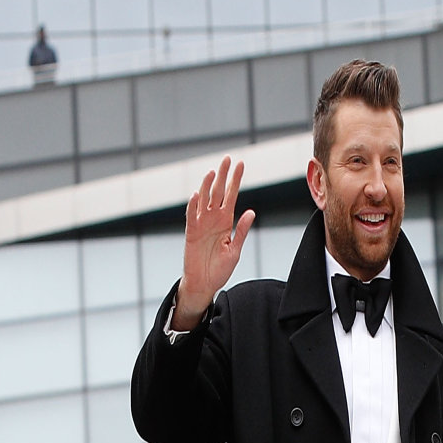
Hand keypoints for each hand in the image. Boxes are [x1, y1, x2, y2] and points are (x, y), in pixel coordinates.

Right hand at [175, 157, 253, 328]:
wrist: (204, 283)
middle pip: (217, 192)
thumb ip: (242, 231)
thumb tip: (251, 211)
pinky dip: (193, 205)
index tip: (240, 164)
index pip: (231, 196)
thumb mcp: (235, 250)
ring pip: (203, 199)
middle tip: (227, 159)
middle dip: (222, 175)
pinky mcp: (191, 232)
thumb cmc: (219, 269)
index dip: (235, 180)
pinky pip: (191, 216)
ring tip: (212, 172)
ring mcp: (201, 224)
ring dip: (207, 185)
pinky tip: (196, 194)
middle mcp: (213, 219)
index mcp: (226, 221)